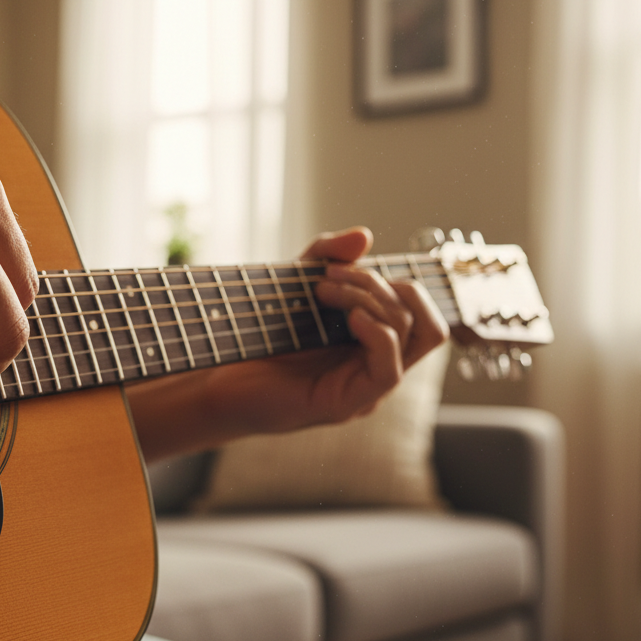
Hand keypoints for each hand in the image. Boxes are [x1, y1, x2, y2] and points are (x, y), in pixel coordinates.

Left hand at [127, 227, 447, 460]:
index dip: (392, 280)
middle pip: (422, 319)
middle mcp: (376, 366)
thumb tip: (364, 236)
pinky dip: (378, 335)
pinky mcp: (347, 404)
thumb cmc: (258, 338)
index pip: (417, 309)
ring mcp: (365, 388)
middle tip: (326, 279)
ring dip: (372, 302)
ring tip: (323, 292)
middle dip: (378, 285)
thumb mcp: (293, 286)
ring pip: (413, 338)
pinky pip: (389, 371)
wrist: (219, 380)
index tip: (337, 267)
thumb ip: (325, 258)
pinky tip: (349, 319)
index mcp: (373, 342)